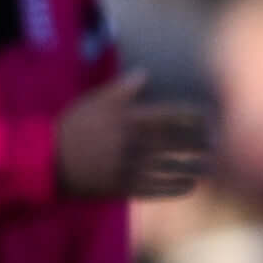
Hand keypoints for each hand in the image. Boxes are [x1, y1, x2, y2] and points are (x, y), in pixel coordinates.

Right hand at [54, 71, 209, 201]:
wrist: (46, 161)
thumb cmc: (73, 127)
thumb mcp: (95, 101)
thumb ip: (122, 89)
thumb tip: (144, 74)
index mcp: (128, 119)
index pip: (170, 117)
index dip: (193, 118)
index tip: (208, 118)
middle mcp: (133, 144)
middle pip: (175, 143)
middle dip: (198, 143)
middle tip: (216, 144)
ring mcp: (128, 168)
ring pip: (170, 167)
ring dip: (193, 168)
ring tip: (209, 167)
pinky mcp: (122, 188)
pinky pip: (155, 189)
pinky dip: (175, 188)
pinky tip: (190, 186)